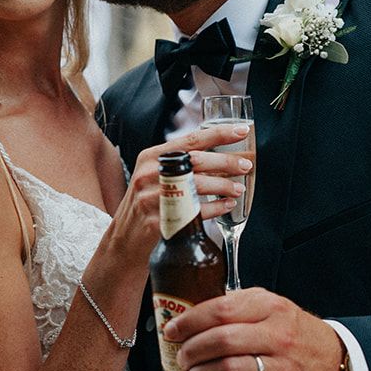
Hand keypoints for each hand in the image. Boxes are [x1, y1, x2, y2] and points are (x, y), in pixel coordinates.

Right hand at [107, 125, 251, 255]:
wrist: (125, 239)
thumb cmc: (147, 203)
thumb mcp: (154, 175)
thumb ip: (179, 162)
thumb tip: (219, 152)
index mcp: (152, 157)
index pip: (190, 139)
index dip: (219, 134)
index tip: (241, 131)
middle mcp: (150, 174)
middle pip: (197, 161)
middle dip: (226, 162)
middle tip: (245, 165)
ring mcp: (152, 198)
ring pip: (197, 186)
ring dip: (224, 186)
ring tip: (238, 189)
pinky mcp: (158, 221)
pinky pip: (194, 212)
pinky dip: (216, 209)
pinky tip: (227, 206)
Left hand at [166, 287, 347, 370]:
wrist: (338, 364)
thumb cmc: (296, 335)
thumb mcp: (274, 307)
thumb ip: (239, 306)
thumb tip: (190, 314)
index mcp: (271, 308)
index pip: (222, 309)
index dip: (189, 321)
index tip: (172, 331)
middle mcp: (279, 336)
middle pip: (222, 340)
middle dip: (191, 351)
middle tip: (181, 359)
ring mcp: (283, 369)